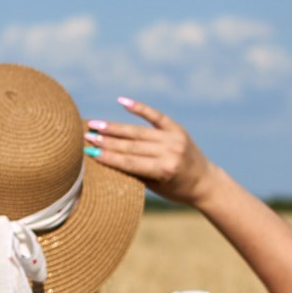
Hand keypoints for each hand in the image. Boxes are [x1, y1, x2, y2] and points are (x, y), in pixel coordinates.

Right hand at [85, 98, 222, 205]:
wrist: (205, 182)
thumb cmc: (176, 190)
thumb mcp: (155, 187)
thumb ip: (135, 172)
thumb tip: (107, 157)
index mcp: (164, 170)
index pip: (130, 162)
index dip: (108, 156)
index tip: (88, 151)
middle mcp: (170, 152)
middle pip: (131, 145)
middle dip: (106, 141)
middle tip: (86, 135)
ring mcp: (174, 138)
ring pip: (138, 132)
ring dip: (115, 128)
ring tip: (96, 125)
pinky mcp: (177, 129)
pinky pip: (155, 116)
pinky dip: (139, 108)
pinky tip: (122, 102)